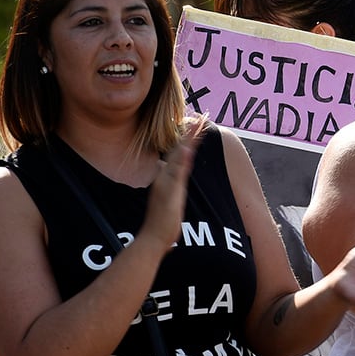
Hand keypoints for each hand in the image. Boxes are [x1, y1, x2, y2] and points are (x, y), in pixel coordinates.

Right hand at [140, 116, 205, 249]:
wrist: (153, 238)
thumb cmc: (162, 222)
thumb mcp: (168, 201)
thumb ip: (169, 188)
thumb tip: (167, 178)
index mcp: (167, 178)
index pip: (179, 154)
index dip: (187, 140)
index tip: (197, 125)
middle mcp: (166, 177)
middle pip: (179, 150)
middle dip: (190, 134)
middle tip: (201, 118)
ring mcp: (167, 182)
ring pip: (178, 157)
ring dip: (186, 141)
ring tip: (196, 124)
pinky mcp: (169, 191)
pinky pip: (176, 173)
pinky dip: (180, 161)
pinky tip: (186, 150)